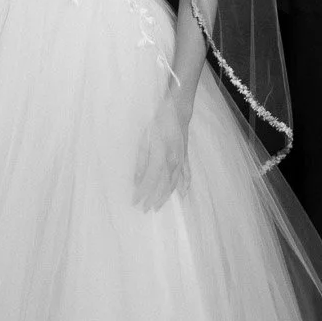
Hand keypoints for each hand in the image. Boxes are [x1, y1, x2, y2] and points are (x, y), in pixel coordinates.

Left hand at [132, 96, 189, 211]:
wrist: (177, 110)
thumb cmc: (157, 123)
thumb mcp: (144, 139)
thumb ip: (141, 162)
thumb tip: (137, 181)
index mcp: (160, 157)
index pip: (149, 181)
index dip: (142, 193)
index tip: (135, 202)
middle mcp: (172, 162)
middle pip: (162, 186)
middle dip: (153, 199)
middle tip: (144, 209)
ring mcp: (181, 161)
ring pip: (174, 184)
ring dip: (166, 196)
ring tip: (158, 206)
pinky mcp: (186, 157)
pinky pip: (187, 175)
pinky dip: (185, 185)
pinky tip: (183, 194)